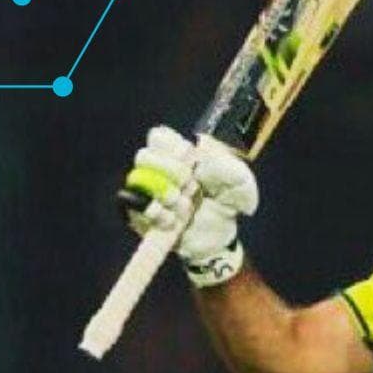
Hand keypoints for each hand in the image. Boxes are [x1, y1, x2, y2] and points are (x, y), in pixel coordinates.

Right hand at [120, 125, 257, 286]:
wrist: (221, 235)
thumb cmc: (228, 201)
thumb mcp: (240, 182)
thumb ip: (228, 168)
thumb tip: (202, 161)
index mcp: (179, 153)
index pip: (159, 136)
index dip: (172, 148)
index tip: (192, 161)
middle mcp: (158, 169)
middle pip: (144, 157)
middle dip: (169, 172)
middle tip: (190, 187)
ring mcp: (146, 192)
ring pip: (138, 182)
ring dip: (164, 195)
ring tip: (186, 208)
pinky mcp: (140, 216)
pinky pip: (133, 209)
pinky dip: (155, 214)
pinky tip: (173, 221)